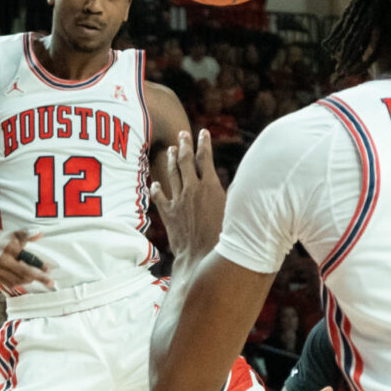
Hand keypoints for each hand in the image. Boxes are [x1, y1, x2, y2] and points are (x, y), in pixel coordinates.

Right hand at [0, 229, 53, 289]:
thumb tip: (40, 234)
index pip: (26, 258)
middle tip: (48, 281)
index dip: (38, 265)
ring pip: (17, 280)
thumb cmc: (5, 239)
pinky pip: (9, 283)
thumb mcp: (17, 234)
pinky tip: (24, 279)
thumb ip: (29, 235)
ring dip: (29, 280)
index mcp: (8, 247)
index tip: (48, 270)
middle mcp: (1, 258)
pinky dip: (19, 282)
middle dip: (38, 277)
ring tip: (35, 277)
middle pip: (23, 272)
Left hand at [150, 130, 224, 259]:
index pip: (205, 158)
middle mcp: (192, 190)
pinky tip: (154, 183)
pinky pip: (159, 197)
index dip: (203, 144)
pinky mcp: (168, 214)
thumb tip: (236, 182)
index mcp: (210, 186)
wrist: (201, 257)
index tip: (202, 132)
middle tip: (182, 134)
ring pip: (171, 174)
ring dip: (170, 160)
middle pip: (185, 161)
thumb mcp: (233, 211)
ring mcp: (178, 201)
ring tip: (169, 149)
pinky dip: (156, 188)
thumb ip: (231, 194)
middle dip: (184, 145)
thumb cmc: (224, 237)